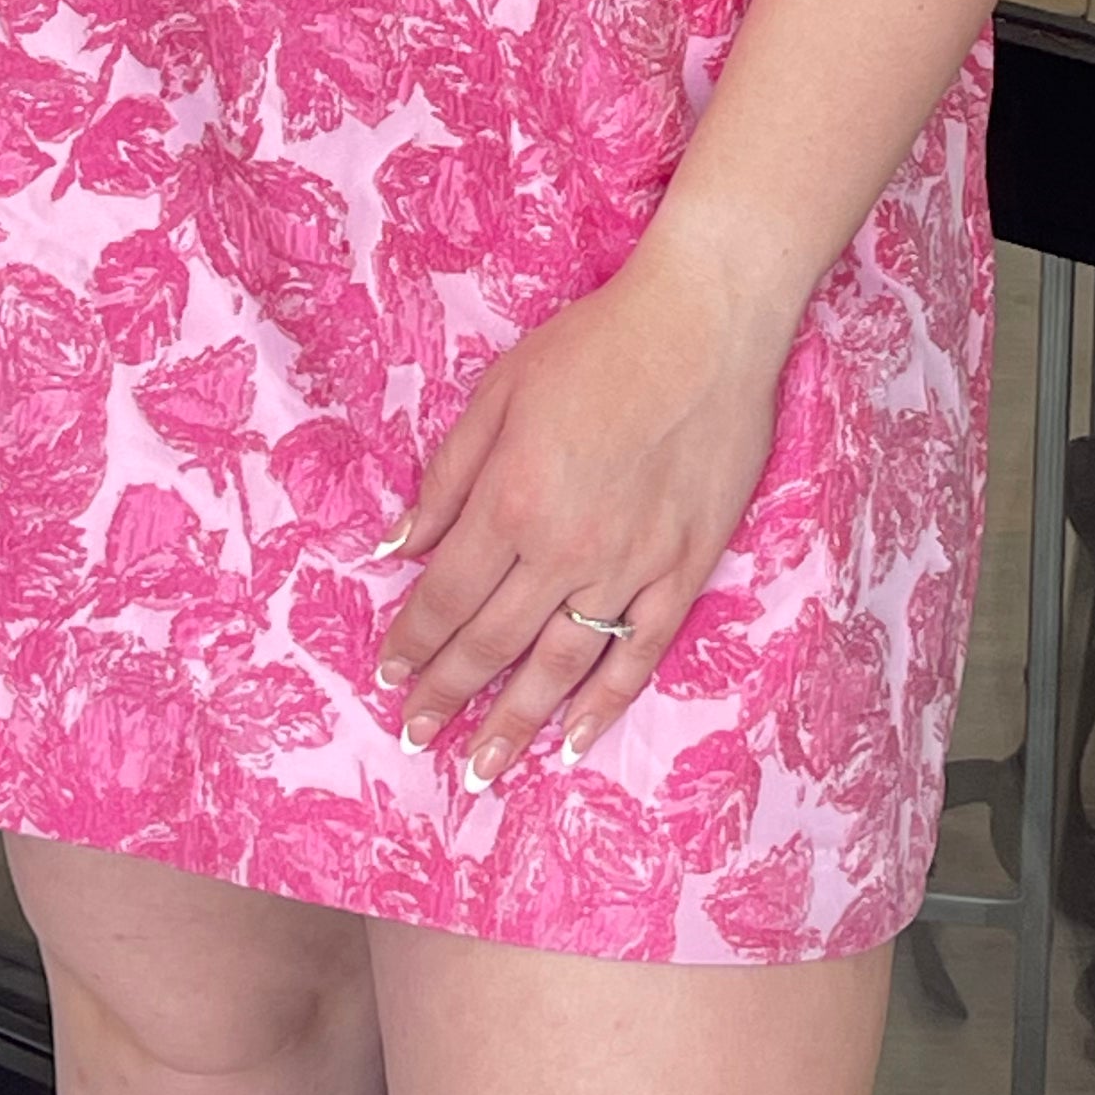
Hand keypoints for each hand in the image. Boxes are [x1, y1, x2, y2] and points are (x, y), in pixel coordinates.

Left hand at [373, 232, 795, 788]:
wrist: (705, 325)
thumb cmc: (595, 343)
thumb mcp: (499, 390)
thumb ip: (447, 476)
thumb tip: (395, 546)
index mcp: (510, 499)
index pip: (446, 595)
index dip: (413, 641)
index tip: (389, 675)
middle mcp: (563, 548)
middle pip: (492, 642)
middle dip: (447, 694)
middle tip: (417, 734)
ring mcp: (629, 566)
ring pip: (559, 666)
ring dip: (514, 723)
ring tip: (480, 769)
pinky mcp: (684, 570)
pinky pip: (638, 654)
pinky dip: (605, 705)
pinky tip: (574, 740)